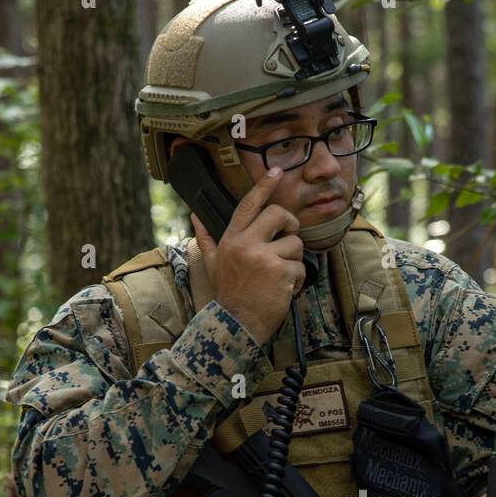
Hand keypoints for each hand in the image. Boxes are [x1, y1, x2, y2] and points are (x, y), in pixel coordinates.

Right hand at [190, 167, 305, 345]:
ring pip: (295, 244)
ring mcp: (264, 257)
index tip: (276, 171)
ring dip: (294, 261)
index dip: (263, 186)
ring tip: (280, 277)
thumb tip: (194, 217)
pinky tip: (283, 291)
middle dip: (290, 225)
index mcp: (231, 239)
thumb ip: (206, 240)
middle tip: (289, 238)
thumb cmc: (228, 294)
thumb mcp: (212, 265)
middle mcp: (246, 244)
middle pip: (279, 214)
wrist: (236, 325)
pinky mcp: (281, 272)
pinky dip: (297, 281)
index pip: (248, 205)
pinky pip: (301, 268)